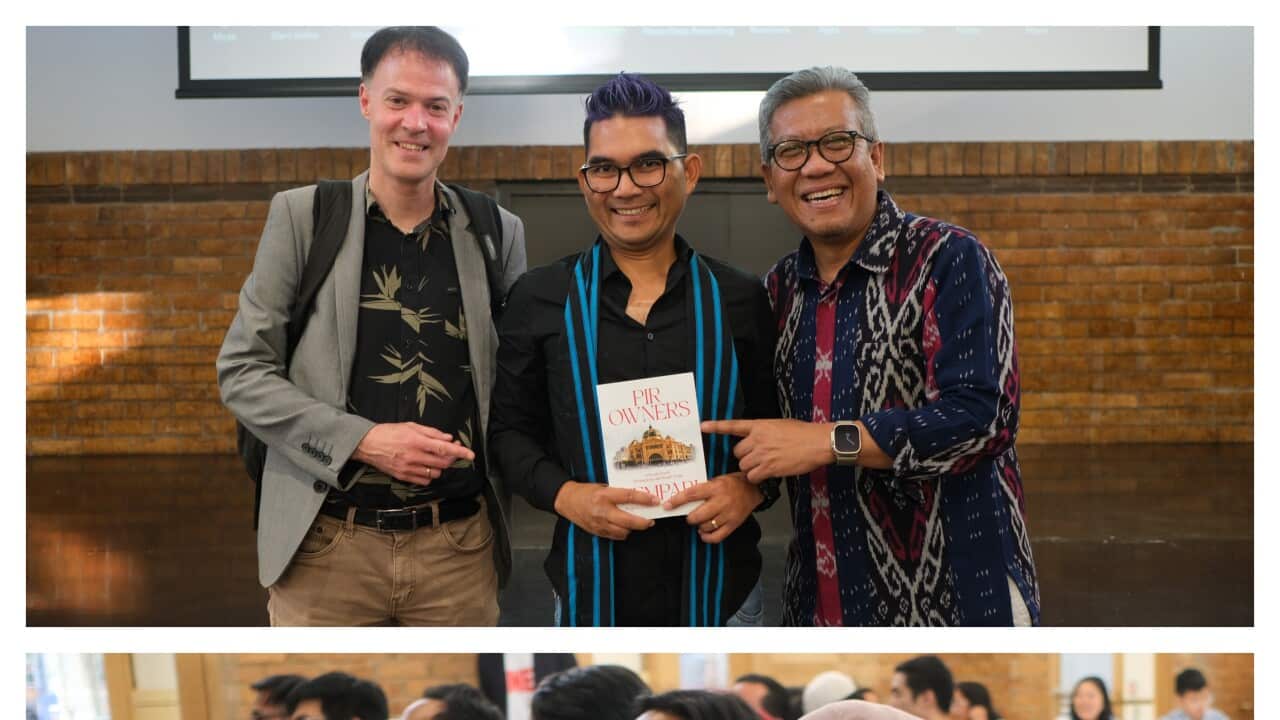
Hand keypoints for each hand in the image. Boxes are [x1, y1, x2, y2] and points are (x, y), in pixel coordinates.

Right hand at [352, 422, 474, 485]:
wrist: (367, 444)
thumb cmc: (389, 432)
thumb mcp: (411, 426)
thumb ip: (431, 433)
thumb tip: (448, 438)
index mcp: (416, 441)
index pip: (444, 449)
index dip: (460, 452)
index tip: (471, 455)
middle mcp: (414, 456)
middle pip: (443, 463)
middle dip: (451, 458)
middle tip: (451, 450)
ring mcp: (408, 468)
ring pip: (436, 473)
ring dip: (440, 466)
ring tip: (434, 457)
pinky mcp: (403, 477)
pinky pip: (424, 480)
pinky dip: (429, 474)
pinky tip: (425, 466)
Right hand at [553, 481, 657, 540]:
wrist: (567, 501)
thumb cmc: (585, 491)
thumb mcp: (602, 487)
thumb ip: (617, 493)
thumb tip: (636, 497)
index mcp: (604, 495)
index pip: (629, 497)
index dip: (644, 499)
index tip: (655, 501)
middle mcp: (602, 510)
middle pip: (628, 520)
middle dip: (643, 522)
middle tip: (651, 521)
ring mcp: (599, 523)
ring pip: (623, 531)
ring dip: (632, 529)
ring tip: (637, 524)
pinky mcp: (597, 531)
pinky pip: (614, 536)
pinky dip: (622, 533)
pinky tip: (624, 528)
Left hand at [664, 471, 761, 543]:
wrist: (753, 489)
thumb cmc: (732, 483)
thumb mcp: (716, 480)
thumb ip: (703, 489)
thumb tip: (683, 499)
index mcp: (715, 487)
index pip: (691, 494)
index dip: (677, 501)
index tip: (667, 505)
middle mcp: (721, 501)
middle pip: (697, 515)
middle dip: (690, 517)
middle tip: (690, 516)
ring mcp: (728, 514)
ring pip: (706, 526)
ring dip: (699, 526)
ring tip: (700, 522)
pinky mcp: (733, 524)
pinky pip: (717, 536)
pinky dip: (707, 537)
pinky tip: (704, 533)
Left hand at [701, 419, 834, 482]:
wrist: (816, 442)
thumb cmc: (802, 433)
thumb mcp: (779, 425)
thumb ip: (764, 432)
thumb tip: (756, 440)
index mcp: (759, 425)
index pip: (733, 426)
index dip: (716, 426)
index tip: (703, 426)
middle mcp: (757, 439)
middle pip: (738, 452)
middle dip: (745, 457)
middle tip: (759, 457)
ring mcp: (762, 454)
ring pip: (744, 466)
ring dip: (751, 468)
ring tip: (766, 465)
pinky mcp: (769, 467)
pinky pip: (753, 476)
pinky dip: (758, 478)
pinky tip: (768, 474)